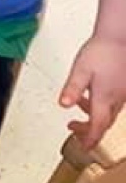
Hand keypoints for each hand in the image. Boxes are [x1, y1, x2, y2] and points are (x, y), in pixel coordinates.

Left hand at [60, 33, 125, 149]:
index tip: (83, 146)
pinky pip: (114, 102)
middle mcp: (117, 100)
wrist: (120, 36)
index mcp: (104, 99)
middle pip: (104, 122)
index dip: (90, 138)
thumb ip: (72, 89)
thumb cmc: (101, 51)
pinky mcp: (125, 86)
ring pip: (109, 112)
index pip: (97, 127)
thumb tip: (63, 105)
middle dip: (89, 129)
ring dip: (94, 115)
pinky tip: (93, 92)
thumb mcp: (81, 70)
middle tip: (74, 128)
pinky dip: (102, 104)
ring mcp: (123, 93)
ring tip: (80, 105)